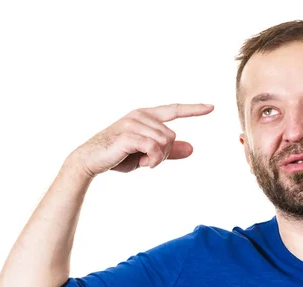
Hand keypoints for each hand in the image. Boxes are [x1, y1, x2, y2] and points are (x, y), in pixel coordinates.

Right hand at [70, 103, 213, 177]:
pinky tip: (142, 163)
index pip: (174, 109)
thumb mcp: (147, 154)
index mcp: (145, 115)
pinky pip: (155, 148)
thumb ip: (169, 151)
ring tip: (141, 161)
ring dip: (157, 159)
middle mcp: (140, 115)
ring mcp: (133, 123)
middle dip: (163, 154)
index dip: (194, 109)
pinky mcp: (128, 135)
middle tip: (147, 161)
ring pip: (165, 142)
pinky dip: (153, 160)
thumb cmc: (118, 156)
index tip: (212, 107)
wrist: (91, 161)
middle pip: (171, 135)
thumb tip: (192, 148)